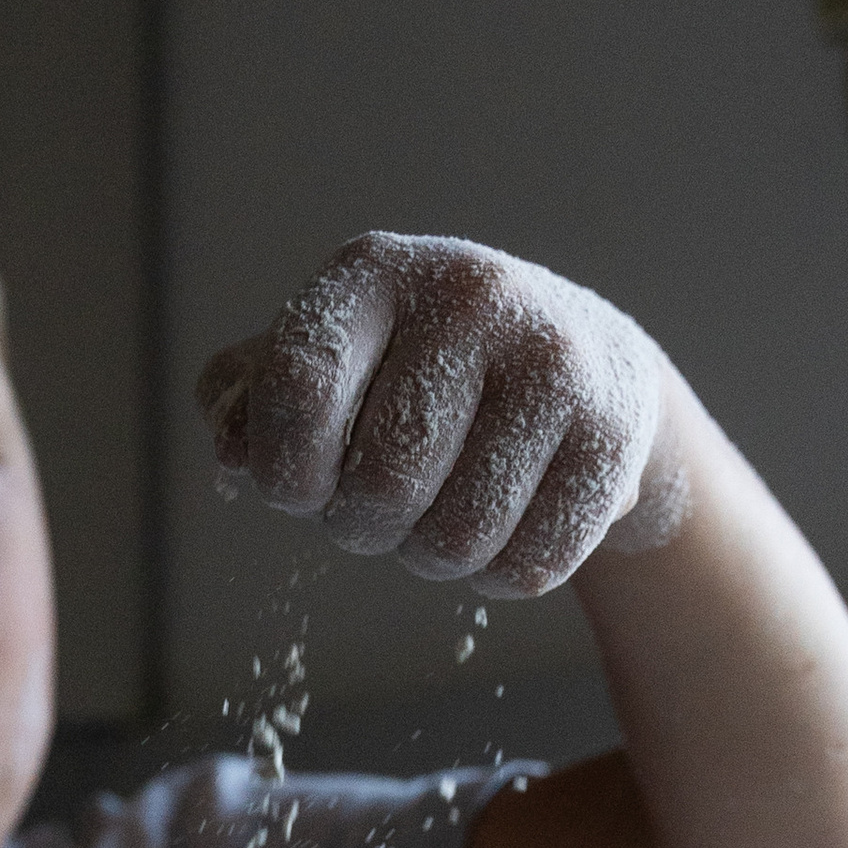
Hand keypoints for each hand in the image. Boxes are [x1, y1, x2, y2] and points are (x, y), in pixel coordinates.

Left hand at [197, 232, 687, 595]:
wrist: (586, 365)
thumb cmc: (418, 373)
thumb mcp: (330, 359)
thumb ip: (250, 399)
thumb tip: (233, 458)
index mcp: (373, 272)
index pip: (301, 386)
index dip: (286, 470)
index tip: (302, 488)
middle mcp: (469, 296)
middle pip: (381, 485)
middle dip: (362, 527)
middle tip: (379, 507)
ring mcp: (552, 362)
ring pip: (456, 540)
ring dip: (430, 558)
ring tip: (443, 509)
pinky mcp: (614, 434)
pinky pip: (529, 567)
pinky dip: (498, 575)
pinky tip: (507, 521)